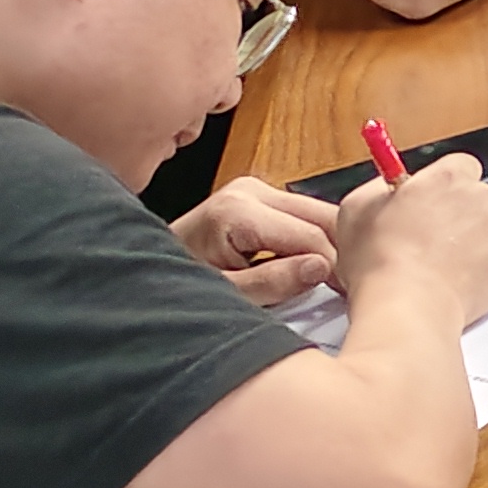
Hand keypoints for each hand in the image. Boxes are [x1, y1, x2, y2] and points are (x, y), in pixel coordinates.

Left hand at [174, 177, 341, 305]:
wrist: (140, 272)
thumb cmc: (174, 287)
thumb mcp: (223, 295)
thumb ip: (272, 282)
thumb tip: (322, 267)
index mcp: (238, 210)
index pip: (311, 236)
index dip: (333, 269)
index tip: (346, 298)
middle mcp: (250, 190)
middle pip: (322, 217)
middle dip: (338, 253)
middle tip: (348, 291)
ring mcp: (254, 189)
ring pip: (319, 213)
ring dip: (330, 246)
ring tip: (332, 282)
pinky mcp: (258, 195)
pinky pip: (304, 215)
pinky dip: (316, 240)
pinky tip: (313, 266)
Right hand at [329, 155, 487, 334]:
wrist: (410, 305)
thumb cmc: (380, 264)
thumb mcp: (356, 210)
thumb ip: (379, 189)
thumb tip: (389, 185)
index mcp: (446, 177)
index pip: (460, 166)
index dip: (445, 188)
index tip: (433, 204)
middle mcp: (480, 194)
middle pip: (477, 198)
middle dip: (460, 218)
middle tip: (435, 245)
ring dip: (477, 243)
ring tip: (445, 270)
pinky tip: (465, 282)